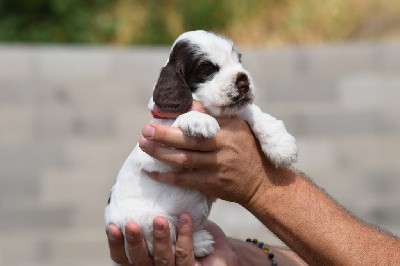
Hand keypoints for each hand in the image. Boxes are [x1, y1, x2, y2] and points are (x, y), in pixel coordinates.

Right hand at [106, 214, 238, 264]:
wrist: (219, 250)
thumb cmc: (189, 233)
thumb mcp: (169, 220)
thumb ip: (154, 210)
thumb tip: (143, 176)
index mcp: (146, 258)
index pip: (122, 257)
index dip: (116, 244)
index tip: (112, 225)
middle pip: (139, 261)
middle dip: (134, 242)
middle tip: (131, 224)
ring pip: (163, 260)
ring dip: (160, 239)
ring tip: (159, 220)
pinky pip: (186, 255)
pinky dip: (185, 236)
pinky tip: (186, 218)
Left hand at [139, 103, 293, 204]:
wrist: (263, 182)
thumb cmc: (248, 150)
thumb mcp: (238, 128)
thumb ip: (215, 116)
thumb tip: (191, 104)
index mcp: (228, 129)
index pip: (200, 119)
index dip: (178, 116)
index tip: (158, 113)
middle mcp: (223, 146)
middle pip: (188, 139)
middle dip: (164, 134)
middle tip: (145, 130)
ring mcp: (218, 166)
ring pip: (184, 159)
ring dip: (161, 153)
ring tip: (144, 146)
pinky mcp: (213, 184)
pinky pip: (185, 180)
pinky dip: (167, 176)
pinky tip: (152, 171)